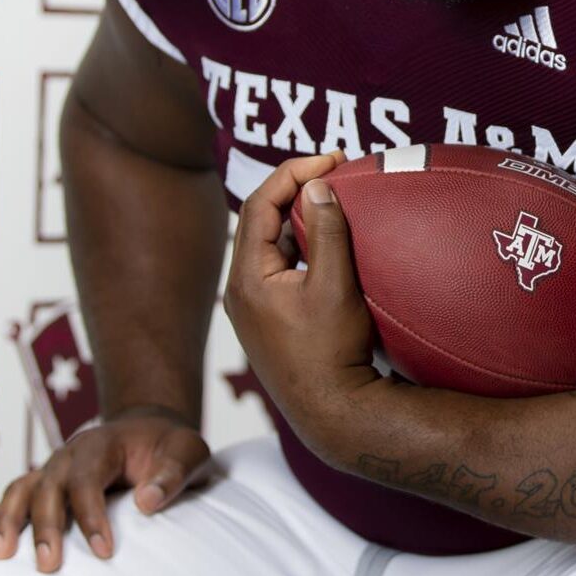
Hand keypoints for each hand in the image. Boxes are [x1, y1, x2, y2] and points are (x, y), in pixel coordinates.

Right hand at [0, 407, 210, 572]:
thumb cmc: (168, 445)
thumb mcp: (187, 451)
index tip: (104, 552)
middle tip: (50, 566)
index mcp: (103, 443)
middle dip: (46, 526)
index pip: (89, 478)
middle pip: (48, 486)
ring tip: (0, 558)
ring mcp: (53, 467)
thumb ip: (173, 473)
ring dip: (8, 521)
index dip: (92, 515)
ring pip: (21, 489)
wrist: (148, 429)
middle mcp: (71, 453)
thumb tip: (147, 502)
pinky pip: (12, 497)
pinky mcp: (44, 482)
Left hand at [224, 152, 377, 451]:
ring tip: (335, 197)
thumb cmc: (333, 353)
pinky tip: (329, 238)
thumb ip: (327, 232)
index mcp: (247, 277)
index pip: (261, 203)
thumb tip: (318, 186)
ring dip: (299, 216)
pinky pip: (279, 265)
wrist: (334, 416)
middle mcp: (240, 289)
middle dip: (296, 189)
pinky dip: (300, 243)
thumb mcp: (335, 286)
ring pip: (270, 242)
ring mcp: (252, 306)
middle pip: (261, 219)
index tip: (332, 159)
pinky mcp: (269, 318)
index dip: (294, 172)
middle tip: (334, 171)